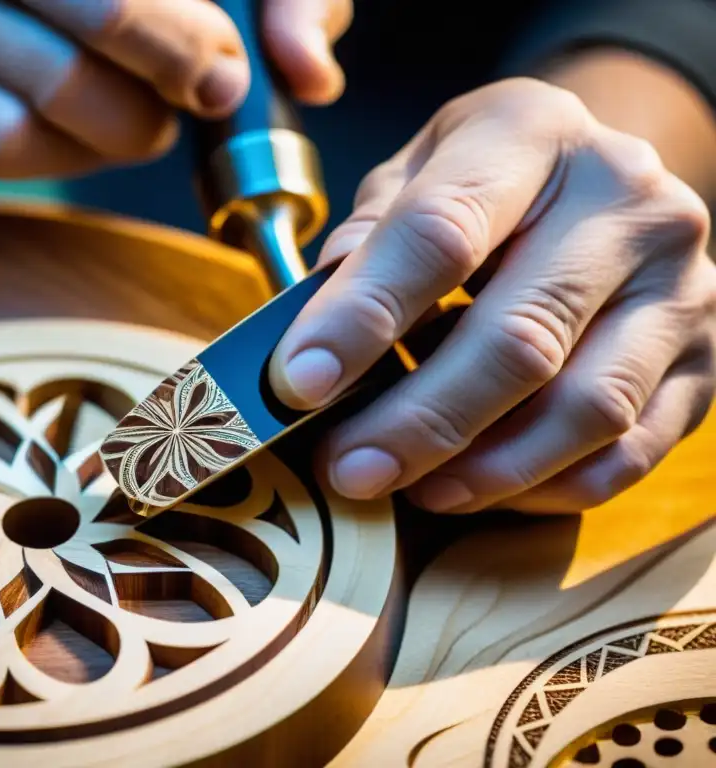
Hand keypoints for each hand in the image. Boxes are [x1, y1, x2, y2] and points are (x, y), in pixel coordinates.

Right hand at [0, 0, 351, 176]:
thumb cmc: (88, 1)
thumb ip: (279, 4)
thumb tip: (314, 75)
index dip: (196, 31)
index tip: (225, 71)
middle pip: (109, 13)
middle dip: (174, 71)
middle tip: (201, 96)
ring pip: (60, 92)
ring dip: (127, 129)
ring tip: (142, 118)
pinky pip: (10, 144)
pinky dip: (68, 159)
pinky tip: (83, 137)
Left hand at [268, 78, 715, 513]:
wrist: (601, 183)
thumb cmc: (484, 186)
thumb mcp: (415, 175)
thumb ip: (368, 239)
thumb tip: (316, 333)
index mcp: (533, 134)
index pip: (441, 232)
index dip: (364, 316)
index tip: (298, 384)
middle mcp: (627, 201)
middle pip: (520, 337)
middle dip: (420, 420)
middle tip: (349, 468)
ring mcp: (681, 284)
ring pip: (586, 407)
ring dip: (485, 469)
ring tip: (409, 488)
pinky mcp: (703, 359)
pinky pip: (630, 450)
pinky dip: (546, 486)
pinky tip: (478, 488)